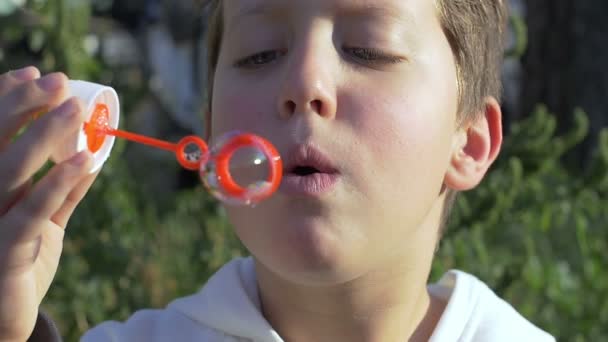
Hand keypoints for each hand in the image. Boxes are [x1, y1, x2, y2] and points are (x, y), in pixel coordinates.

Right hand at [0, 67, 97, 340]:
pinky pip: (30, 214)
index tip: (37, 75)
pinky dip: (57, 184)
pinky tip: (83, 160)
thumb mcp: (38, 220)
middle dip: (22, 106)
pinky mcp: (4, 253)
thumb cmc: (18, 262)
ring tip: (74, 109)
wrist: (4, 319)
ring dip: (42, 135)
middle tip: (59, 82)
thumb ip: (59, 191)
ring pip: (9, 171)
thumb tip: (88, 153)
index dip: (6, 101)